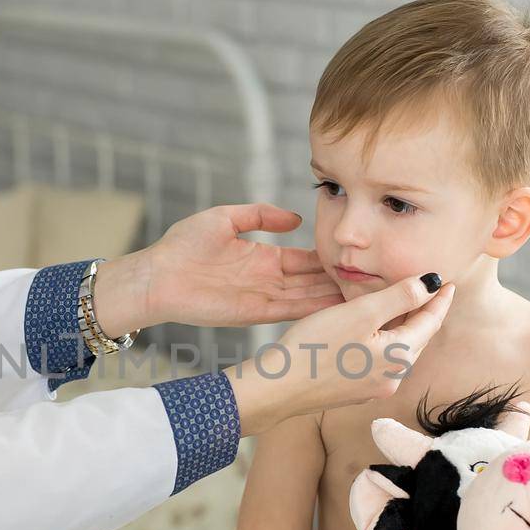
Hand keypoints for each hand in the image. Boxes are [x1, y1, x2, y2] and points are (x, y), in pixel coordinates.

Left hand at [91, 203, 344, 336]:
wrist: (156, 276)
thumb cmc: (183, 245)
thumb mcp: (225, 218)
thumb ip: (260, 216)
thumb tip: (295, 219)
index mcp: (262, 257)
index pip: (303, 259)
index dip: (327, 259)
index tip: (355, 257)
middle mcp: (267, 279)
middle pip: (311, 281)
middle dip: (338, 281)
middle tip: (373, 281)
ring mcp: (262, 298)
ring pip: (307, 298)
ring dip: (332, 298)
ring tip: (365, 296)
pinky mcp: (254, 313)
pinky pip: (290, 311)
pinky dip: (313, 310)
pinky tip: (338, 307)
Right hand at [231, 273, 455, 435]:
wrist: (277, 389)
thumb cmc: (315, 347)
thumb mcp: (361, 312)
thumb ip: (400, 296)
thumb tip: (432, 283)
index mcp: (400, 357)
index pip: (431, 322)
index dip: (439, 300)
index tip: (447, 282)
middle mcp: (393, 377)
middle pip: (418, 338)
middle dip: (424, 313)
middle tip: (429, 291)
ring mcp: (374, 387)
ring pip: (398, 349)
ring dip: (402, 327)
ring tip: (402, 305)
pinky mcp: (355, 390)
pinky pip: (380, 360)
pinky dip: (384, 340)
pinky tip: (371, 329)